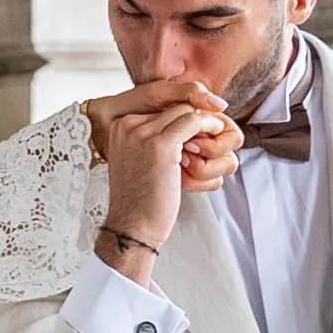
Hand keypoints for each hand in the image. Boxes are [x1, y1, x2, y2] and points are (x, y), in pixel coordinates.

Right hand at [83, 80, 236, 274]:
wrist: (133, 226)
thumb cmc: (140, 200)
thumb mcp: (139, 160)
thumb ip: (152, 139)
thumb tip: (184, 120)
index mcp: (119, 126)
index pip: (159, 107)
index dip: (182, 119)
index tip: (196, 134)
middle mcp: (126, 124)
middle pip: (173, 106)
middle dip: (195, 119)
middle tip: (208, 136)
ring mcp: (142, 133)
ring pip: (186, 111)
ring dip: (204, 125)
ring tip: (212, 141)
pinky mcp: (160, 144)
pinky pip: (194, 122)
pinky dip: (209, 127)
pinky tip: (214, 140)